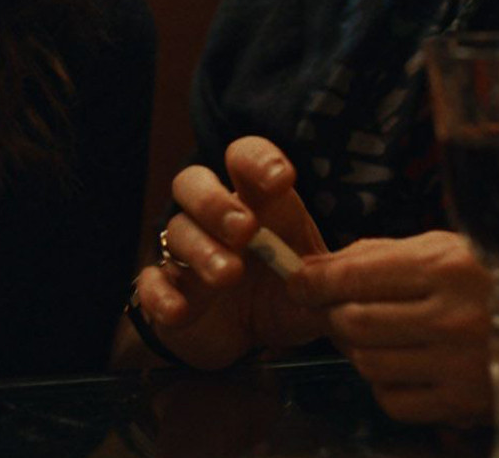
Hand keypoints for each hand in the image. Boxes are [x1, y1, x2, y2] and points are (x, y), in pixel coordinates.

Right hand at [132, 137, 329, 367]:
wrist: (247, 340)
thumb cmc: (283, 297)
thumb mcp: (314, 291)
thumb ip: (329, 283)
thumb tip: (348, 283)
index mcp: (256, 202)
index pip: (245, 158)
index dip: (259, 160)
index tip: (282, 179)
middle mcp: (214, 218)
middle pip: (194, 183)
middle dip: (216, 201)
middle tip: (245, 229)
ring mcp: (184, 253)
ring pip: (176, 232)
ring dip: (202, 249)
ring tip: (230, 274)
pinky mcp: (164, 290)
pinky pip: (149, 283)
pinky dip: (160, 294)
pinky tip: (180, 310)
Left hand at [293, 233, 498, 423]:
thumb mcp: (454, 247)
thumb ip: (386, 255)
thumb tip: (321, 265)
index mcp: (447, 267)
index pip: (354, 276)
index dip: (312, 280)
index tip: (297, 280)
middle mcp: (451, 317)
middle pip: (352, 322)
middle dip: (334, 315)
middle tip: (340, 308)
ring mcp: (457, 366)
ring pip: (366, 362)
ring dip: (358, 348)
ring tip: (375, 333)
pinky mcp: (462, 404)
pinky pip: (391, 399)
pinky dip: (384, 382)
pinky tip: (402, 364)